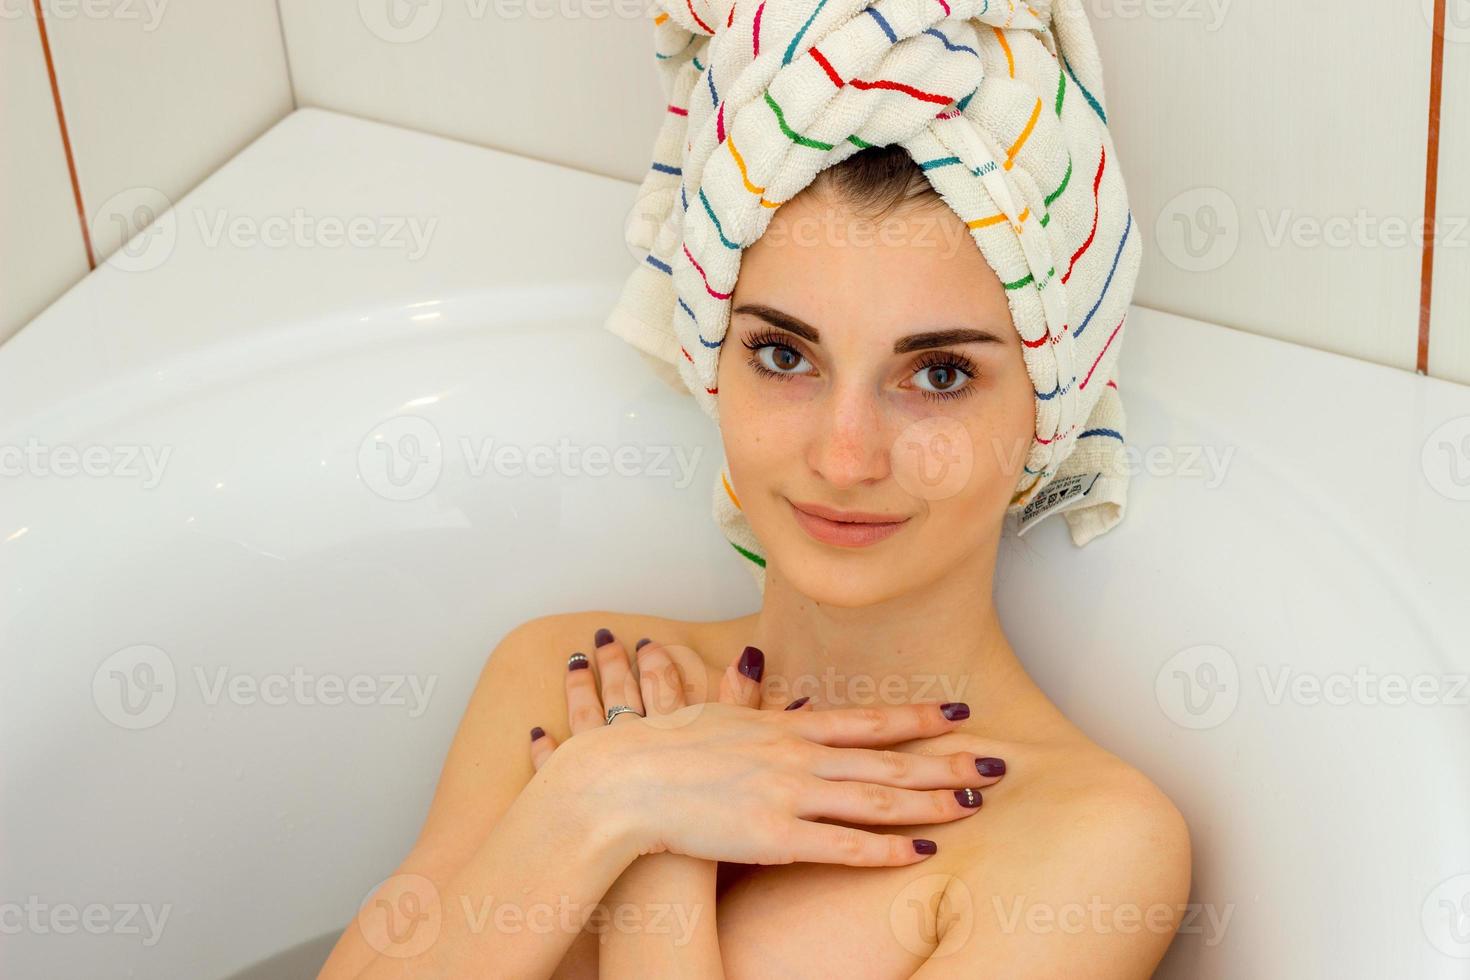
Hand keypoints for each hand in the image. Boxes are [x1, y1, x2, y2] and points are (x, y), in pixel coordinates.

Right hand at [532, 632, 1001, 868]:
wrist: (621, 784)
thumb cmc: (658, 748)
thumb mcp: (706, 709)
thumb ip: (740, 692)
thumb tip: (753, 660)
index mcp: (784, 727)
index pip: (867, 720)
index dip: (917, 717)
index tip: (959, 712)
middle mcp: (797, 756)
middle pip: (889, 760)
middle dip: (948, 761)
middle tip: (999, 763)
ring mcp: (789, 796)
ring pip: (878, 799)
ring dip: (932, 801)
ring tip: (975, 803)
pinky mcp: (775, 838)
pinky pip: (844, 846)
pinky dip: (886, 849)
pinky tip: (921, 851)